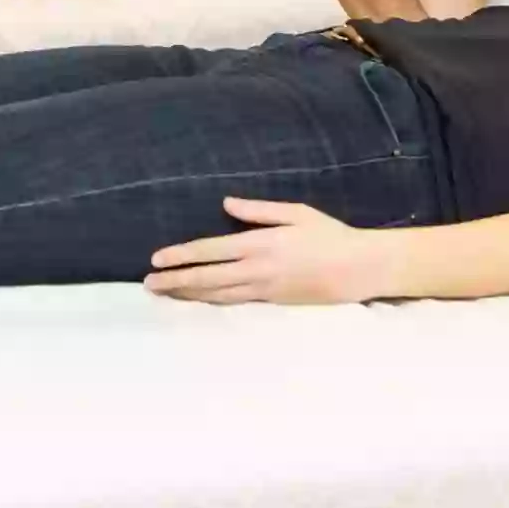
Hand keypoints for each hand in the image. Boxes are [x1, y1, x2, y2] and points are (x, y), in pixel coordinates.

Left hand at [145, 199, 388, 304]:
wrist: (359, 269)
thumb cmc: (329, 235)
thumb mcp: (296, 213)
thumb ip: (258, 210)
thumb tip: (225, 204)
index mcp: (260, 244)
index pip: (210, 251)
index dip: (181, 256)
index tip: (157, 259)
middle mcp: (257, 270)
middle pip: (207, 279)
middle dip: (175, 281)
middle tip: (149, 284)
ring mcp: (265, 291)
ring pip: (218, 295)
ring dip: (188, 295)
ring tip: (165, 293)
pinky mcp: (273, 303)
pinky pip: (235, 303)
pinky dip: (212, 302)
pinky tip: (199, 300)